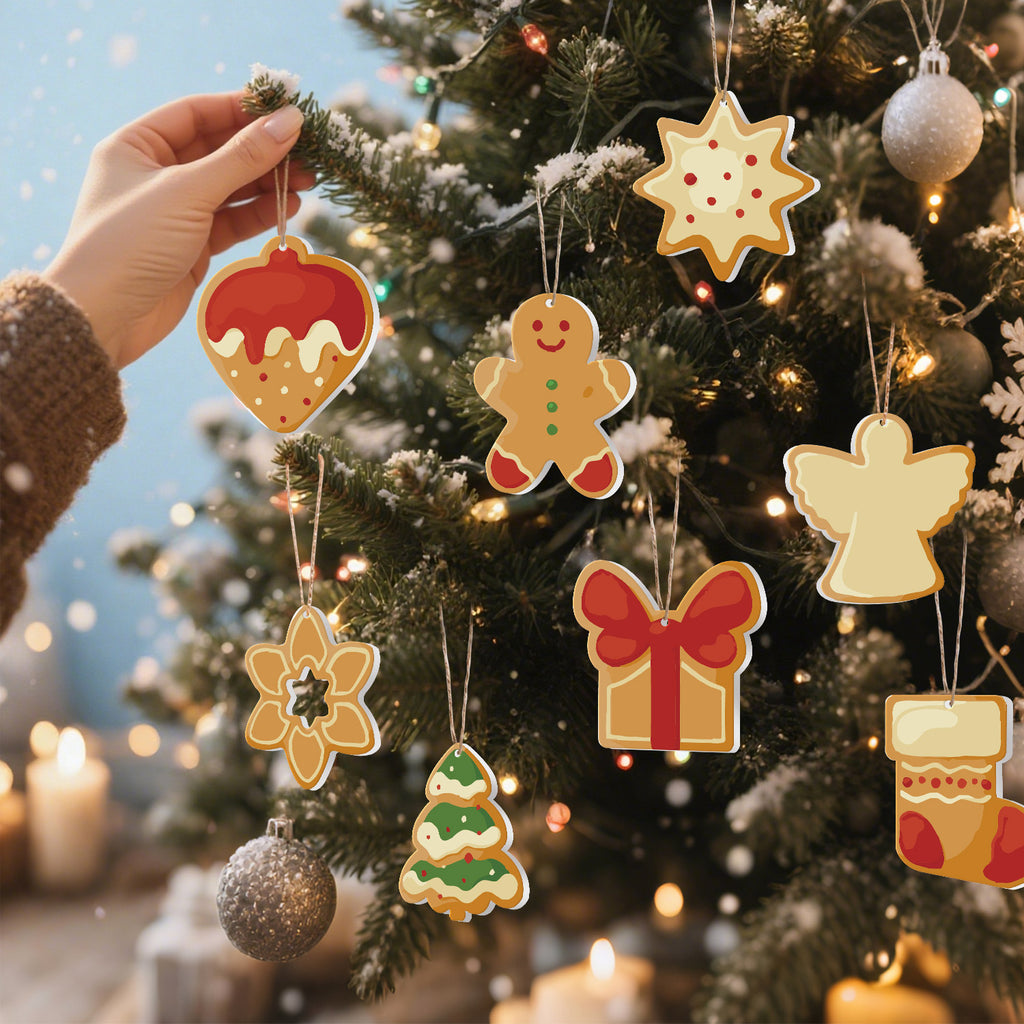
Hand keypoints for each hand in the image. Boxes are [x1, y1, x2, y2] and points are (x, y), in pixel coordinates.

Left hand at [43, 91, 312, 368]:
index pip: (197, 113)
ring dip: (267, 183)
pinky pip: (231, 221)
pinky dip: (258, 214)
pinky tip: (288, 208)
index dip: (242, 109)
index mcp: (136, 145)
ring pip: (229, 188)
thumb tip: (290, 121)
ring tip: (308, 181)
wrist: (105, 318)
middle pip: (218, 150)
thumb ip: (242, 157)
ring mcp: (175, 212)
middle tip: (308, 152)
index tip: (286, 109)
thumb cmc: (132, 242)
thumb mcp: (188, 192)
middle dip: (263, 151)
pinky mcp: (191, 247)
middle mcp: (154, 174)